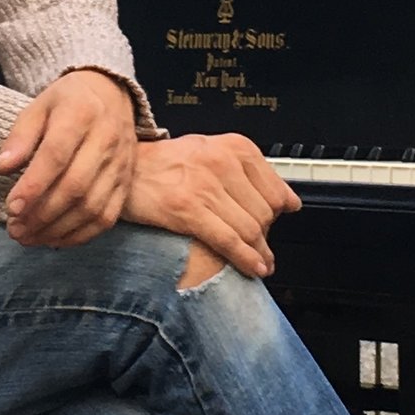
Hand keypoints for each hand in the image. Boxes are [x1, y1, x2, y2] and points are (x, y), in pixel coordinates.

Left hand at [0, 69, 138, 248]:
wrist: (111, 94)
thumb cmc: (68, 102)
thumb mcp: (39, 106)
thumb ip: (20, 136)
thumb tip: (2, 168)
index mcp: (81, 114)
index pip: (56, 155)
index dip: (33, 186)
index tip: (11, 207)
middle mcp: (107, 140)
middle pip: (75, 186)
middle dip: (42, 214)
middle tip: (14, 228)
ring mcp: (121, 165)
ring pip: (92, 207)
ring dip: (57, 229)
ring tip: (28, 237)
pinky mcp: (126, 183)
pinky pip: (107, 218)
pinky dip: (79, 235)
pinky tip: (54, 239)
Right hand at [121, 131, 300, 281]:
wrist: (125, 169)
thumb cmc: (164, 163)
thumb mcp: (212, 152)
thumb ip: (250, 173)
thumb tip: (289, 201)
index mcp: (233, 147)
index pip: (275, 188)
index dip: (279, 211)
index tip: (279, 221)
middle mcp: (222, 163)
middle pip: (264, 212)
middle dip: (266, 234)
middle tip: (263, 245)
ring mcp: (205, 186)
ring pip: (250, 229)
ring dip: (260, 252)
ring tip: (262, 262)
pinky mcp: (188, 210)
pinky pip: (229, 241)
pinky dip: (246, 258)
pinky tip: (254, 268)